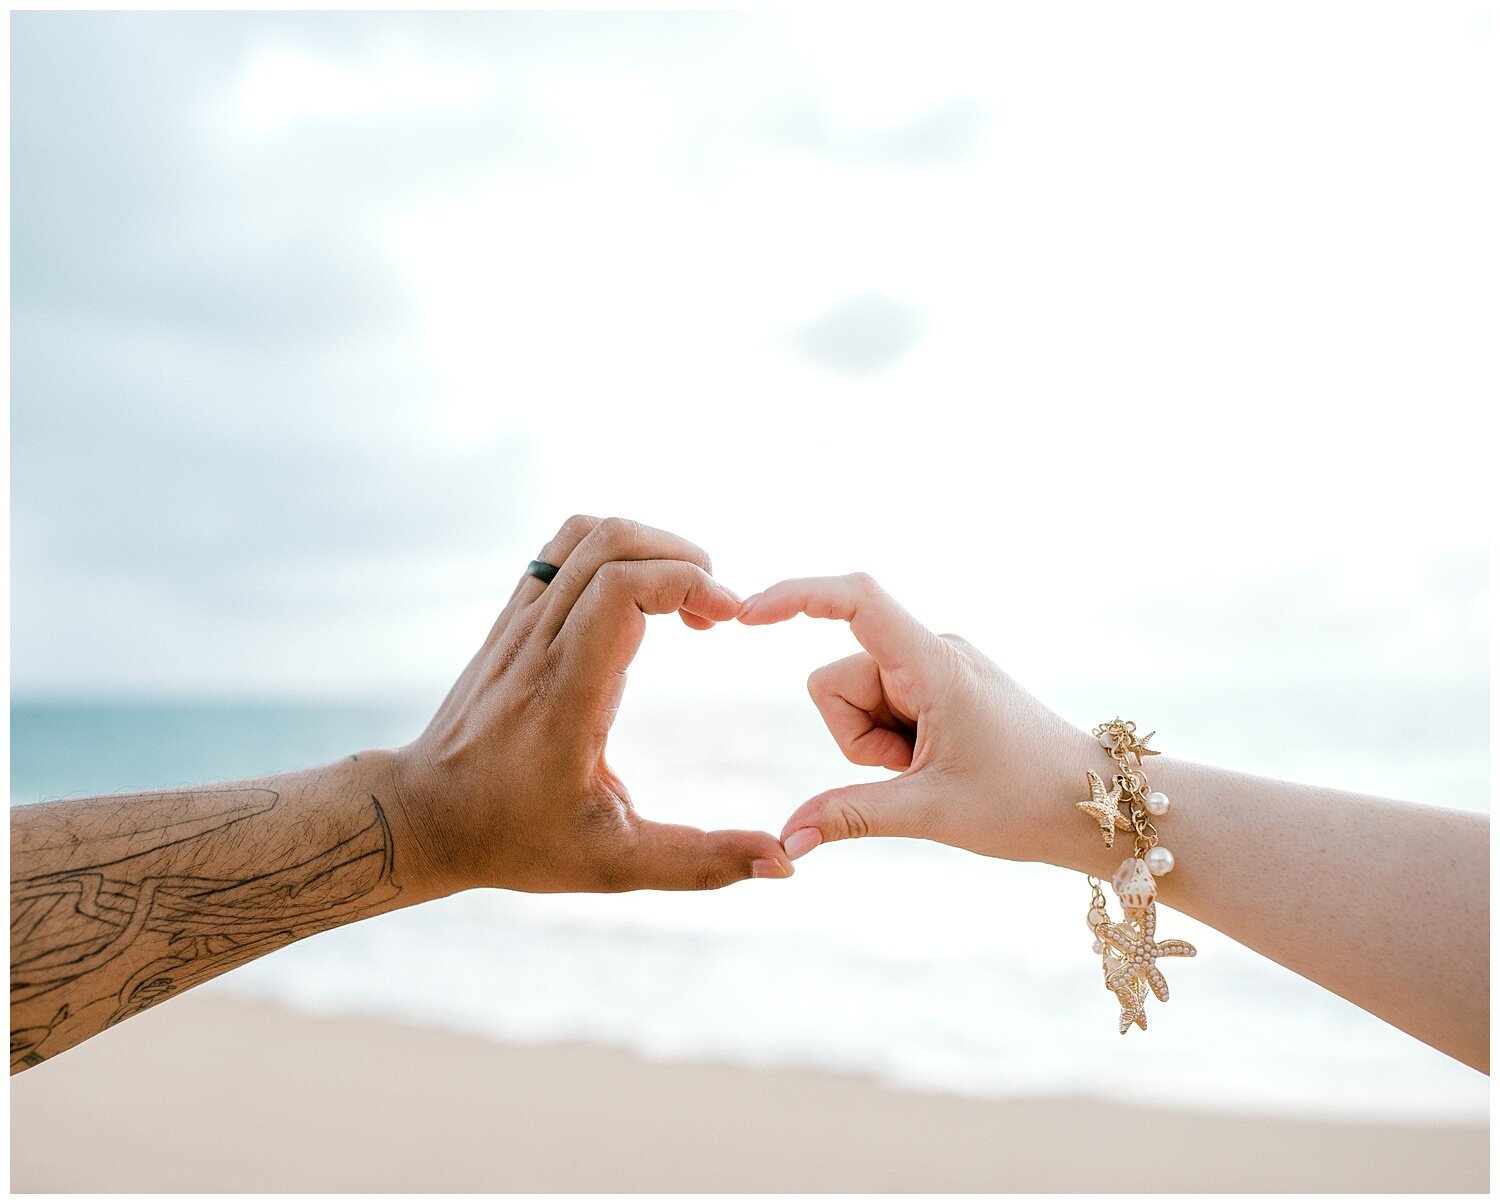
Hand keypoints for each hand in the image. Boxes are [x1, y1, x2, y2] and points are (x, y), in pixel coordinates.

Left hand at [387, 515, 794, 894]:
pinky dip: (615, 551)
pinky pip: (561, 550)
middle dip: (682, 556)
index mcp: (565, 693)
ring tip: (683, 598)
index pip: (622, 588)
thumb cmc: (517, 840)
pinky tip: (640, 600)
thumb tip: (785, 865)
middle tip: (716, 611)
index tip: (728, 620)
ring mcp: (518, 624)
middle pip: (610, 543)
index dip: (689, 582)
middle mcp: (538, 644)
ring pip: (583, 534)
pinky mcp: (511, 619)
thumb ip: (702, 863)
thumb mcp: (615, 865)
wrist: (425, 817)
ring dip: (649, 546)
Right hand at [738, 573, 1091, 864]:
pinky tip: (937, 765)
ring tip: (933, 771)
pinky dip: (892, 745)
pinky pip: (881, 709)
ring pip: (854, 701)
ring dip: (876, 747)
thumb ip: (851, 816)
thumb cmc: (1026, 802)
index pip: (856, 600)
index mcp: (934, 663)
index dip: (795, 597)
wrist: (1096, 805)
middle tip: (917, 772)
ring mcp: (935, 668)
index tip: (746, 616)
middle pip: (837, 682)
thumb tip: (786, 840)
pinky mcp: (939, 687)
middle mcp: (932, 651)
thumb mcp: (931, 811)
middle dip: (856, 739)